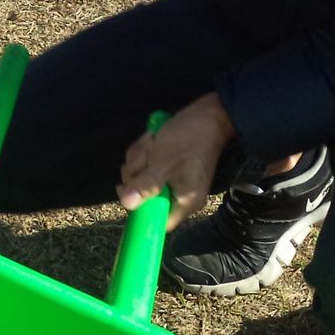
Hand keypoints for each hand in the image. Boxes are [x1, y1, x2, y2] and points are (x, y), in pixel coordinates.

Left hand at [117, 93, 236, 229]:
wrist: (208, 113)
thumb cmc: (189, 140)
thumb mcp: (163, 164)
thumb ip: (145, 186)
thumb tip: (127, 205)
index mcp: (184, 202)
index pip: (158, 220)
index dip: (140, 209)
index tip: (127, 190)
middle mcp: (178, 194)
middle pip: (144, 195)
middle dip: (138, 171)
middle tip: (148, 154)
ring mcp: (172, 179)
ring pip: (142, 176)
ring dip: (141, 157)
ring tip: (153, 141)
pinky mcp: (167, 165)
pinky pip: (146, 164)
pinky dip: (145, 150)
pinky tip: (152, 138)